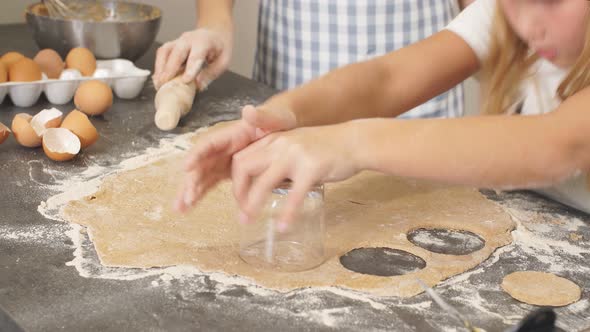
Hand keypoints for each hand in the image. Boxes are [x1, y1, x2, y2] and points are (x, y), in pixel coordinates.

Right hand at [153, 27, 231, 89]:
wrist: (214, 34)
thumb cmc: (219, 49)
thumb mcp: (223, 61)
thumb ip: (211, 73)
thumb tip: (198, 86)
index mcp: (204, 42)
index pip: (196, 55)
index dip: (190, 68)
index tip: (185, 80)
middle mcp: (189, 39)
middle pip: (177, 52)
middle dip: (170, 68)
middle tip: (165, 84)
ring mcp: (178, 41)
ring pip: (165, 51)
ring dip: (160, 68)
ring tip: (158, 83)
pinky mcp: (171, 45)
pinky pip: (162, 54)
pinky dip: (158, 66)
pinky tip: (158, 78)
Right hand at [174, 104, 296, 212]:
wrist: (286, 127)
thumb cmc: (280, 120)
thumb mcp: (275, 117)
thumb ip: (263, 117)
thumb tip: (248, 110)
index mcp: (232, 134)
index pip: (209, 143)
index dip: (196, 155)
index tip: (186, 167)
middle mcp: (223, 147)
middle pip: (201, 163)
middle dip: (192, 181)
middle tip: (186, 199)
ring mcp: (224, 160)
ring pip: (202, 176)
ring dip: (191, 192)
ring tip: (180, 209)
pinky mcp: (228, 171)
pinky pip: (211, 183)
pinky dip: (201, 194)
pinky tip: (190, 207)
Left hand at [231, 122, 361, 229]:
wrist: (355, 141)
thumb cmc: (326, 147)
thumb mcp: (295, 145)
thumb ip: (278, 159)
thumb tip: (262, 183)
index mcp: (273, 139)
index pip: (241, 158)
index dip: (236, 181)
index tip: (241, 198)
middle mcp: (280, 144)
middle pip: (244, 168)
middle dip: (238, 192)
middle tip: (243, 212)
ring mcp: (295, 155)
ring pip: (263, 183)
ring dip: (252, 205)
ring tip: (248, 222)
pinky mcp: (312, 168)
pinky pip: (294, 196)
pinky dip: (286, 214)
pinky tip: (283, 227)